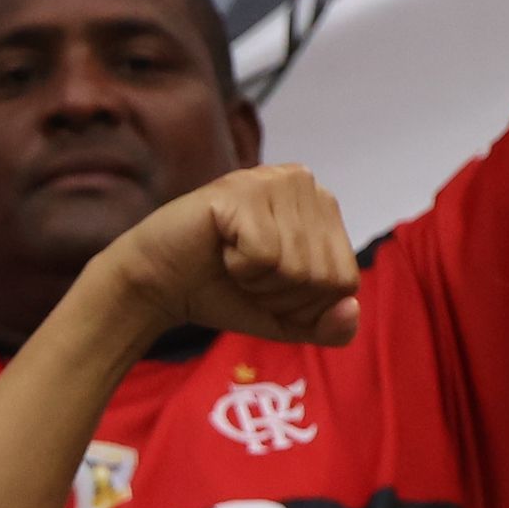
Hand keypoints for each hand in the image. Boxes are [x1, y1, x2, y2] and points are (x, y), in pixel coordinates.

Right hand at [100, 167, 364, 347]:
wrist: (158, 284)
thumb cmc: (225, 293)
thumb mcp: (287, 320)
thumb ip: (329, 328)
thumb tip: (350, 309)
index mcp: (325, 208)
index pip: (344, 282)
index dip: (302, 305)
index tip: (266, 288)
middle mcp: (307, 183)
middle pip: (322, 276)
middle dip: (279, 296)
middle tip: (245, 276)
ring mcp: (275, 180)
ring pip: (296, 266)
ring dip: (257, 282)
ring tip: (232, 261)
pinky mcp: (242, 189)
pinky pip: (264, 255)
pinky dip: (239, 268)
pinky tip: (221, 249)